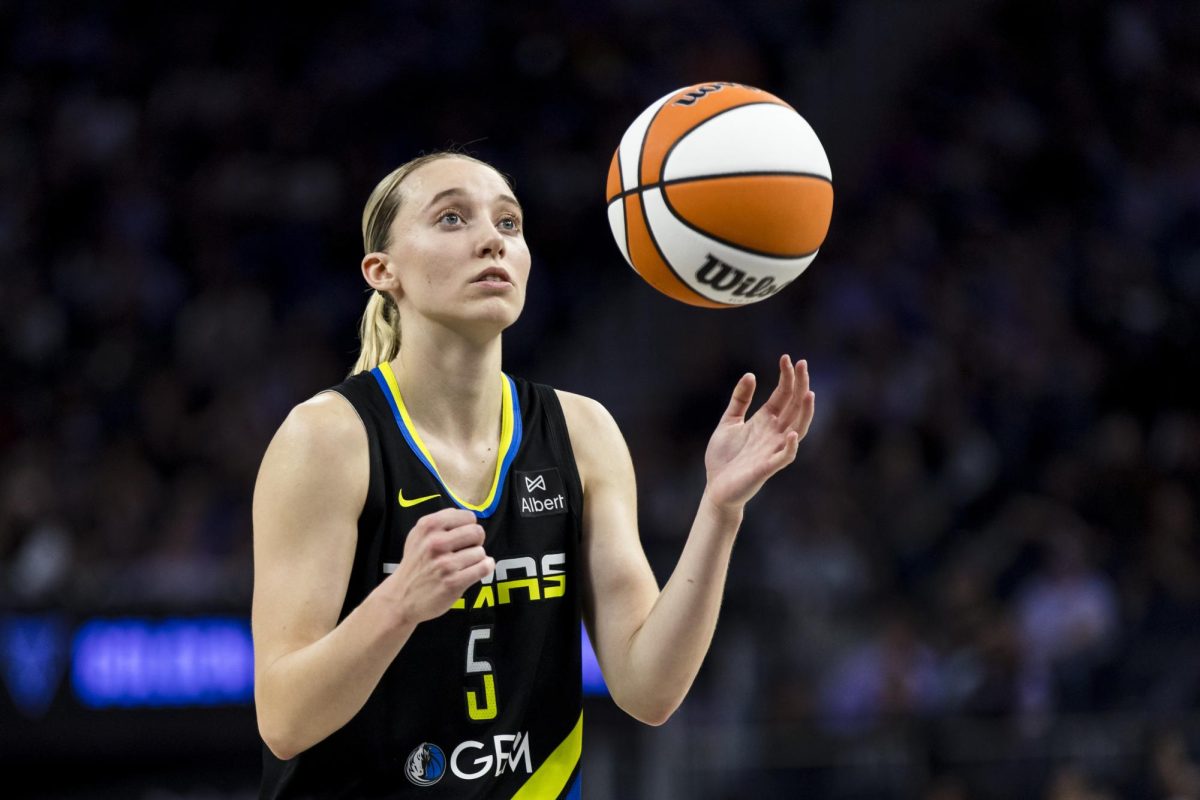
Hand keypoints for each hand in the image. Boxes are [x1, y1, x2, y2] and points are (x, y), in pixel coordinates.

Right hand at [384, 508, 493, 624]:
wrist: (400, 598)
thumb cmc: (414, 565)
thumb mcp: (418, 536)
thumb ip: (440, 522)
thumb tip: (466, 516)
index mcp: (428, 526)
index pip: (468, 516)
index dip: (469, 526)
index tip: (463, 536)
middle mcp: (435, 543)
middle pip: (477, 532)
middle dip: (476, 541)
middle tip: (467, 550)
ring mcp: (444, 564)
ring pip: (480, 552)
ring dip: (476, 559)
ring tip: (463, 564)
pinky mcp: (453, 582)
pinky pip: (483, 568)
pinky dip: (485, 568)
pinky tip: (475, 570)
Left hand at [703, 355, 815, 510]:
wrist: (716, 488)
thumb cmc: (724, 458)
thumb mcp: (729, 422)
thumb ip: (740, 400)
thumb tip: (750, 374)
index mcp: (765, 421)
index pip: (782, 395)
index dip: (786, 377)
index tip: (787, 358)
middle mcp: (774, 433)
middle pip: (793, 406)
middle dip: (799, 385)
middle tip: (802, 364)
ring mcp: (772, 450)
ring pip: (797, 428)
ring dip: (805, 412)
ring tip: (808, 393)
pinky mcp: (766, 468)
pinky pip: (784, 457)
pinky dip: (791, 446)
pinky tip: (793, 433)